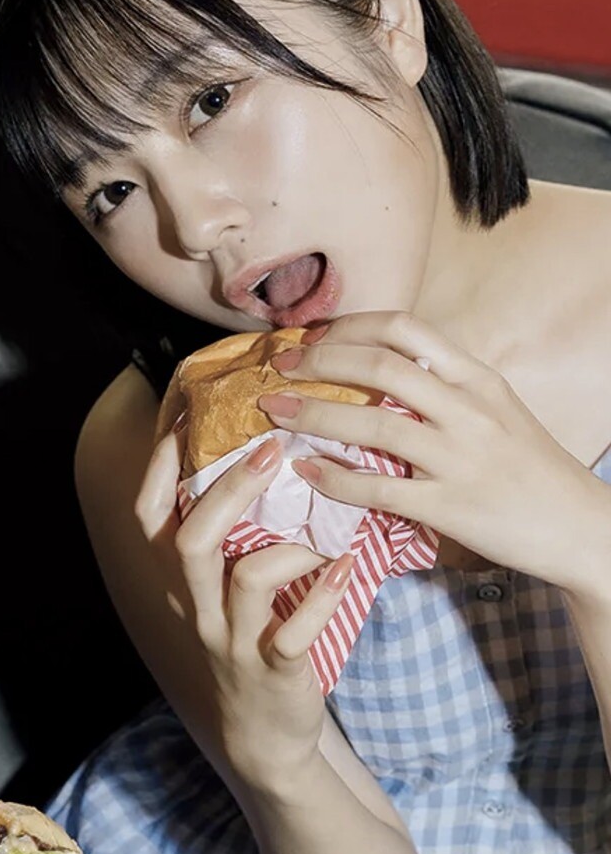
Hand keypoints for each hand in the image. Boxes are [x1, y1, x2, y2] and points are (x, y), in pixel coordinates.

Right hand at [136, 427, 353, 787]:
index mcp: (182, 584)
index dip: (157, 468)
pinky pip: (295, 632)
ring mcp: (235, 642)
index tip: (185, 418)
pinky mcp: (276, 671)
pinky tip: (347, 567)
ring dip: (291, 545)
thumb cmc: (249, 643)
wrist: (264, 741)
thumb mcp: (222, 595)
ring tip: (328, 525)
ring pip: (247, 580)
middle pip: (190, 542)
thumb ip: (228, 540)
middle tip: (269, 450)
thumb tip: (259, 459)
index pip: (149, 519)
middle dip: (229, 491)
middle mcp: (200, 610)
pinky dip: (323, 596)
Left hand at [263, 310, 610, 598]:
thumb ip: (445, 385)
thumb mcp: (496, 408)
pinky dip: (335, 478)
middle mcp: (468, 409)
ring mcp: (459, 458)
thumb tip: (379, 365)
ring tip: (274, 411)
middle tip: (280, 366)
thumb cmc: (531, 467)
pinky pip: (378, 489)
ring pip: (370, 425)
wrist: (580, 528)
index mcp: (477, 378)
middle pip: (379, 366)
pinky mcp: (450, 507)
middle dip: (318, 361)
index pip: (405, 328)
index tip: (313, 335)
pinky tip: (307, 470)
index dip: (349, 326)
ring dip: (312, 414)